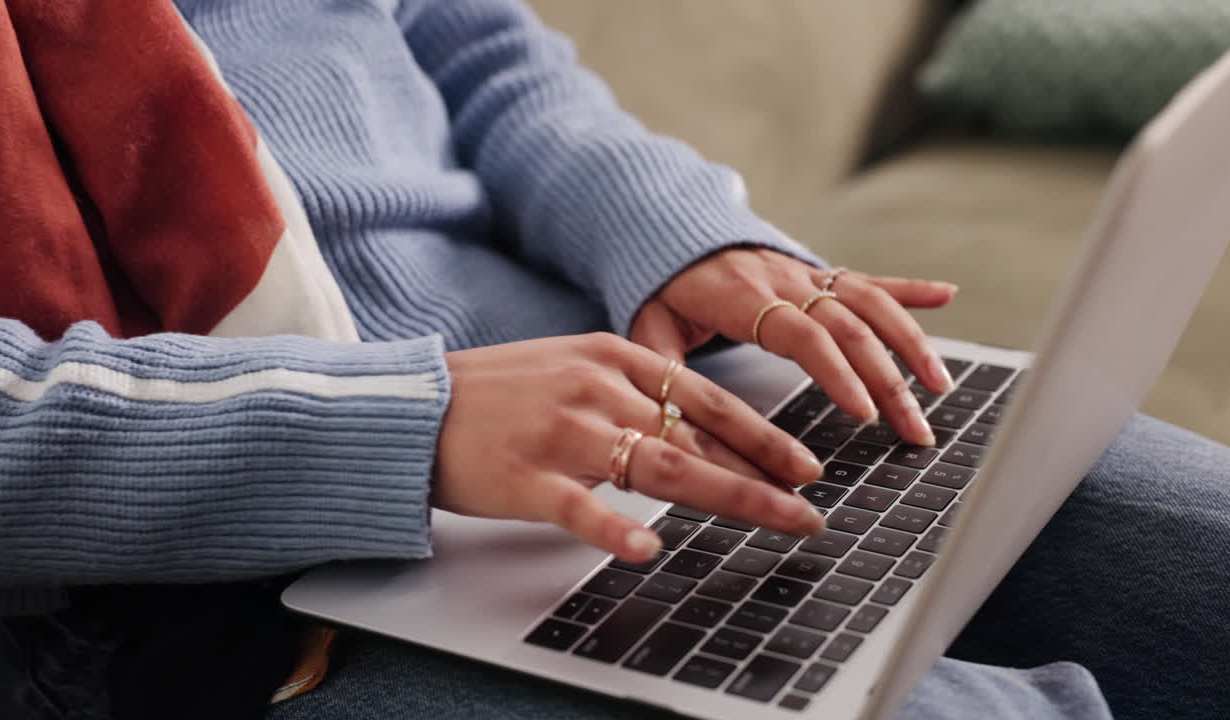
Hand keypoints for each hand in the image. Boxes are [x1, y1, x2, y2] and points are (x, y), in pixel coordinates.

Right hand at [435, 333, 824, 562]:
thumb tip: (701, 438)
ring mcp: (561, 432)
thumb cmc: (500, 393)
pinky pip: (579, 507)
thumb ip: (634, 398)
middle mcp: (595, 389)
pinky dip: (615, 529)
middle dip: (764, 473)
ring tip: (777, 520)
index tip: (806, 463)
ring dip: (727, 496)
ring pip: (658, 466)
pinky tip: (648, 549)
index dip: (763, 433)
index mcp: (611, 358)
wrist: (419, 406)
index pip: (705, 398)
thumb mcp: (574, 371)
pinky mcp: (525, 477)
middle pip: (696, 436)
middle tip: (811, 507)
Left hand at [630, 248, 957, 445]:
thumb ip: (662, 366)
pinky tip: (947, 295)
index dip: (836, 371)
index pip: (801, 334)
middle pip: (849, 327)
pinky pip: (868, 278)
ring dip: (911, 342)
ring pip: (870, 303)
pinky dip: (909, 287)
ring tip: (940, 387)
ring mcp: (806, 274)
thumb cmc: (661, 288)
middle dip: (889, 380)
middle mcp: (784, 280)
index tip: (864, 411)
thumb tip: (670, 416)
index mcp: (743, 297)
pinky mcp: (818, 273)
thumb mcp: (648, 327)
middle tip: (913, 430)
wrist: (669, 230)